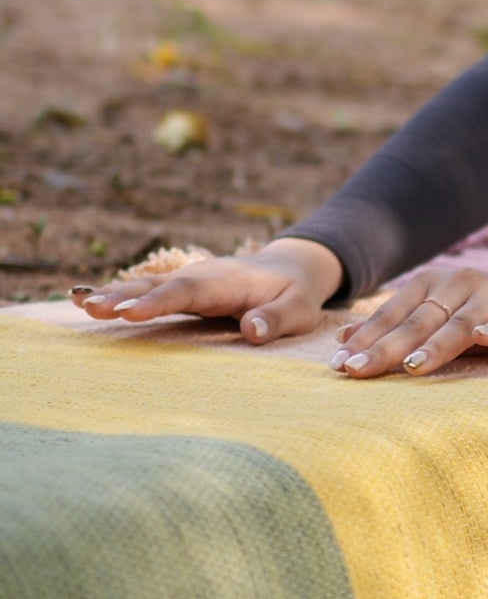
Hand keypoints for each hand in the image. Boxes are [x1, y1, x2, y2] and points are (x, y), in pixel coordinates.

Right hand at [72, 237, 343, 344]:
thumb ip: (276, 319)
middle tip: (90, 307)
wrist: (290, 269)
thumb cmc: (295, 294)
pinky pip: (145, 290)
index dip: (158, 301)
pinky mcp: (180, 289)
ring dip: (113, 295)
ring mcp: (188, 280)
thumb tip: (250, 329)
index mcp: (227, 281)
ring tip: (78, 302)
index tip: (129, 312)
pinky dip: (116, 294)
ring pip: (146, 285)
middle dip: (124, 296)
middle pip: (158, 285)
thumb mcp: (300, 309)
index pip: (189, 290)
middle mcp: (201, 276)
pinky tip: (83, 299)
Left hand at [330, 266, 487, 379]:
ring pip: (458, 323)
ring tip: (411, 366)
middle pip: (418, 321)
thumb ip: (394, 330)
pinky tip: (484, 336)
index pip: (392, 314)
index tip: (339, 365)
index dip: (365, 339)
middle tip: (358, 371)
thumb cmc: (475, 320)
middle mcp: (458, 283)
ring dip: (434, 345)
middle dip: (387, 347)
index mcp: (430, 284)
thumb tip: (342, 341)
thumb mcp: (433, 322)